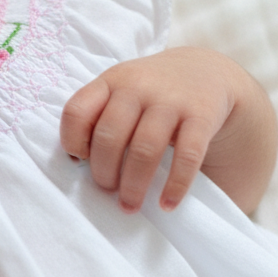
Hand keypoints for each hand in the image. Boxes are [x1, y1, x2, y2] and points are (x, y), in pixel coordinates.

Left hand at [59, 47, 276, 213]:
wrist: (205, 71)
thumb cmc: (149, 92)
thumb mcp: (119, 90)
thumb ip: (97, 116)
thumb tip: (77, 162)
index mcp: (110, 82)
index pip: (77, 111)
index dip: (72, 141)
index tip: (80, 160)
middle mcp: (137, 87)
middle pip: (109, 136)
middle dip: (103, 172)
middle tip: (107, 190)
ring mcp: (170, 101)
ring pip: (144, 149)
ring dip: (133, 185)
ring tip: (129, 205)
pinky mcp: (201, 116)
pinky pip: (187, 156)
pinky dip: (176, 185)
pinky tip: (167, 204)